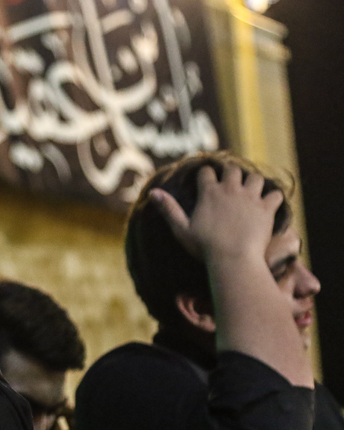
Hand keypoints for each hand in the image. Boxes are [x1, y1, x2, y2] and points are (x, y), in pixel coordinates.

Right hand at [150, 164, 282, 263]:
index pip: (207, 172)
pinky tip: (270, 203)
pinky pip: (276, 194)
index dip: (206, 174)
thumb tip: (153, 192)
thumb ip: (168, 208)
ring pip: (255, 177)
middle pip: (233, 169)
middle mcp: (230, 190)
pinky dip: (273, 197)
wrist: (233, 260)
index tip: (207, 180)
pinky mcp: (267, 209)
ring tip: (251, 189)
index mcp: (209, 192)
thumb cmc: (204, 247)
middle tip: (231, 181)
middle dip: (231, 172)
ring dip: (253, 181)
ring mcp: (250, 198)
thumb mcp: (181, 229)